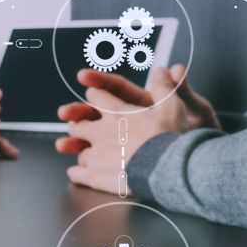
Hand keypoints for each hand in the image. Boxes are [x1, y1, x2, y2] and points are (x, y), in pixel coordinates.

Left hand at [55, 66, 207, 194]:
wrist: (167, 168)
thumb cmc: (169, 136)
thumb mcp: (171, 105)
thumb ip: (164, 87)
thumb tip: (162, 70)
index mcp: (116, 112)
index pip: (96, 97)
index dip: (96, 96)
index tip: (96, 97)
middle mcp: (101, 132)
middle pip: (79, 123)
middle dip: (79, 123)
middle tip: (82, 125)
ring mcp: (97, 155)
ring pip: (78, 149)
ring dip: (80, 149)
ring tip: (84, 151)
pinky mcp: (97, 176)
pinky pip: (79, 173)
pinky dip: (76, 173)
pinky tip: (75, 173)